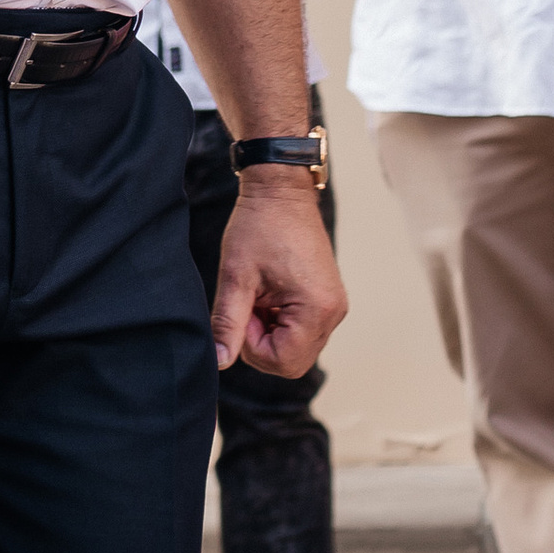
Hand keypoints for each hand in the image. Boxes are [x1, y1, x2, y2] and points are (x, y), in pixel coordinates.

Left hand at [210, 172, 347, 377]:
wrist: (280, 190)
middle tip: (248, 304)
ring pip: (297, 347)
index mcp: (317, 308)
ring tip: (257, 296)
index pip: (284, 362)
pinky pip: (302, 330)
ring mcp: (333, 307)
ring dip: (269, 332)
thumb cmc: (258, 225)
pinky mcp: (327, 300)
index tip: (242, 311)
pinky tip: (268, 294)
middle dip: (261, 342)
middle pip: (292, 360)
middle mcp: (334, 313)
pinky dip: (280, 322)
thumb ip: (228, 323)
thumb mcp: (236, 276)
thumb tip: (219, 361)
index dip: (253, 346)